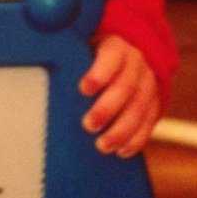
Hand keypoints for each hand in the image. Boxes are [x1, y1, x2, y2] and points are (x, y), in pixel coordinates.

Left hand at [79, 35, 159, 157]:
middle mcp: (137, 63)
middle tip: (88, 125)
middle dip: (107, 108)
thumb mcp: (80, 47)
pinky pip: (150, 122)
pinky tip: (121, 151)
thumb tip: (41, 63)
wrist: (123, 56)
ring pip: (140, 108)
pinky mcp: (155, 102)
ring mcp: (149, 83)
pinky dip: (137, 139)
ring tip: (102, 146)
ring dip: (122, 130)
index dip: (99, 73)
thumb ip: (67, 56)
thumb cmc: (89, 54)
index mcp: (117, 46)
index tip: (83, 89)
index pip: (111, 57)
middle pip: (126, 87)